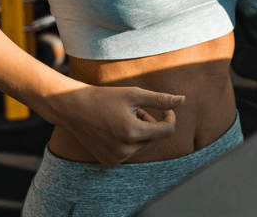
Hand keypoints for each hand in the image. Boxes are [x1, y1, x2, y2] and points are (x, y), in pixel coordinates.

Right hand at [50, 85, 182, 166]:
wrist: (73, 109)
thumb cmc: (104, 97)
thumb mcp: (134, 94)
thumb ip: (160, 99)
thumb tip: (183, 100)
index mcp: (132, 133)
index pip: (167, 131)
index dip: (170, 117)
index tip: (165, 107)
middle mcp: (124, 150)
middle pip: (154, 137)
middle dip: (149, 122)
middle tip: (133, 109)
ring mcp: (116, 159)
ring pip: (142, 145)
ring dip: (139, 132)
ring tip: (122, 118)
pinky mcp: (109, 162)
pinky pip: (130, 152)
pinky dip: (128, 141)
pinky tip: (114, 129)